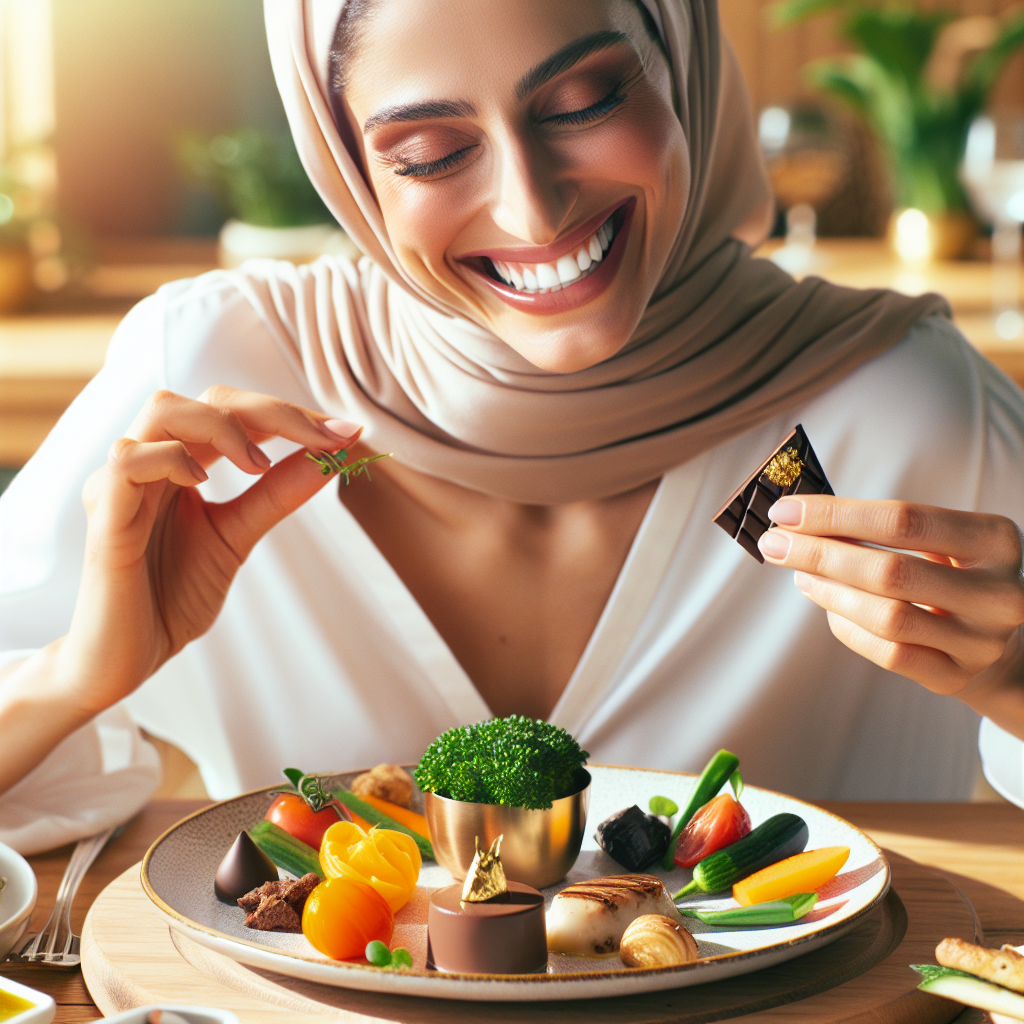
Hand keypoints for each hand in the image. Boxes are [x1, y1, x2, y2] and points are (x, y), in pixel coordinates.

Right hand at [60, 386, 361, 713]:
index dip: (290, 413)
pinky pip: (127, 460)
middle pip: (206, 398)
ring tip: (258, 465)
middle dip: (273, 411)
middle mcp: (149, 460)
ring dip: (224, 427)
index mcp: (180, 462)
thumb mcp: (238, 536)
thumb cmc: (172, 594)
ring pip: (163, 410)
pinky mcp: (104, 516)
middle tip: (323, 439)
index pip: (234, 410)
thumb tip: (333, 455)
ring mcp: (121, 483)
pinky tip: (201, 482)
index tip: (345, 431)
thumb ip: (277, 495)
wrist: (127, 657)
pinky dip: (170, 458)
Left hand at [756, 496, 1023, 728]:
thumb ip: (879, 528)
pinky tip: (828, 608)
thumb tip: (798, 517)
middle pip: (889, 570)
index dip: (836, 514)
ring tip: (799, 574)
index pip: (903, 519)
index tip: (786, 510)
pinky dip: (848, 628)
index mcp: (995, 540)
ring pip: (886, 617)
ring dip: (829, 591)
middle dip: (819, 553)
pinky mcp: (956, 676)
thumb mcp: (937, 541)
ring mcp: (981, 641)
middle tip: (774, 543)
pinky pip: (888, 654)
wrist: (997, 641)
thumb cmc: (950, 574)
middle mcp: (998, 592)